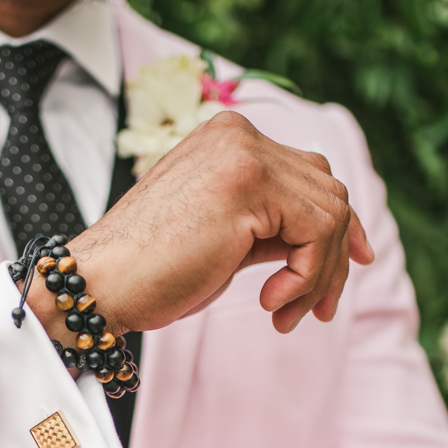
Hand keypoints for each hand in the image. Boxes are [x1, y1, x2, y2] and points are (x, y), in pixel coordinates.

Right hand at [27, 110, 373, 345]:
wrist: (97, 285)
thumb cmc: (148, 273)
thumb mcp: (224, 239)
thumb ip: (270, 223)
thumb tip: (329, 237)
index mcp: (227, 139)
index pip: (311, 173)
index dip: (341, 225)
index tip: (351, 266)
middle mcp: (239, 134)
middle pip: (330, 190)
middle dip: (333, 258)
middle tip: (316, 310)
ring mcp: (244, 154)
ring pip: (332, 213)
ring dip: (318, 276)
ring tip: (284, 313)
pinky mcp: (249, 185)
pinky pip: (318, 232)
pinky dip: (307, 277)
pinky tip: (270, 304)